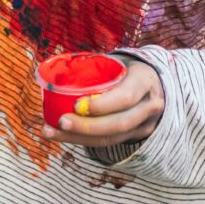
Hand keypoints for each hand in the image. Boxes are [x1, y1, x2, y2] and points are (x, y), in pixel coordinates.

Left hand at [43, 59, 164, 147]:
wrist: (152, 84)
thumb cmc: (126, 69)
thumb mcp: (120, 61)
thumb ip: (97, 65)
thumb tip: (58, 66)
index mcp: (144, 81)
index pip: (126, 97)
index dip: (102, 104)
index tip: (76, 104)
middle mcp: (148, 106)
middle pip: (119, 123)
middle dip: (87, 126)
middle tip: (61, 121)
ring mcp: (143, 125)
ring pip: (111, 138)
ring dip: (79, 137)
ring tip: (52, 132)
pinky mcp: (132, 137)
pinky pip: (107, 142)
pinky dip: (82, 140)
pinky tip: (61, 135)